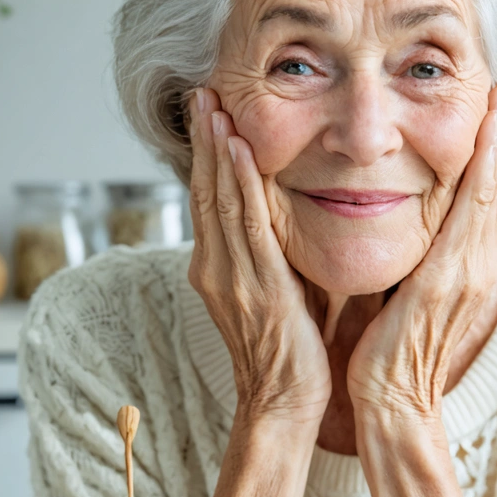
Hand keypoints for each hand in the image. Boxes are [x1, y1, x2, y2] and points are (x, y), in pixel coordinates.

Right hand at [187, 88, 331, 429]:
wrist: (283, 403)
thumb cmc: (289, 352)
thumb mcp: (279, 291)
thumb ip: (276, 254)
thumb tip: (293, 218)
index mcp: (219, 268)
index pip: (210, 201)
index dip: (208, 156)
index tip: (211, 115)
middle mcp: (216, 267)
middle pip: (205, 190)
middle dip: (204, 139)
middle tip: (202, 93)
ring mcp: (231, 275)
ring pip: (218, 198)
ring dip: (215, 147)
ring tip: (212, 104)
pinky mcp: (254, 284)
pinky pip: (245, 224)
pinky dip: (238, 182)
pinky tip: (236, 149)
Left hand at [346, 84, 496, 422]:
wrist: (393, 400)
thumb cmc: (393, 353)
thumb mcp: (407, 297)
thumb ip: (414, 262)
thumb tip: (405, 232)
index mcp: (464, 268)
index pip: (483, 201)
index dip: (493, 155)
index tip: (495, 113)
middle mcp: (476, 265)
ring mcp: (468, 271)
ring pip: (491, 194)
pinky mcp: (449, 278)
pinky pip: (472, 214)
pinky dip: (482, 173)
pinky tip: (485, 141)